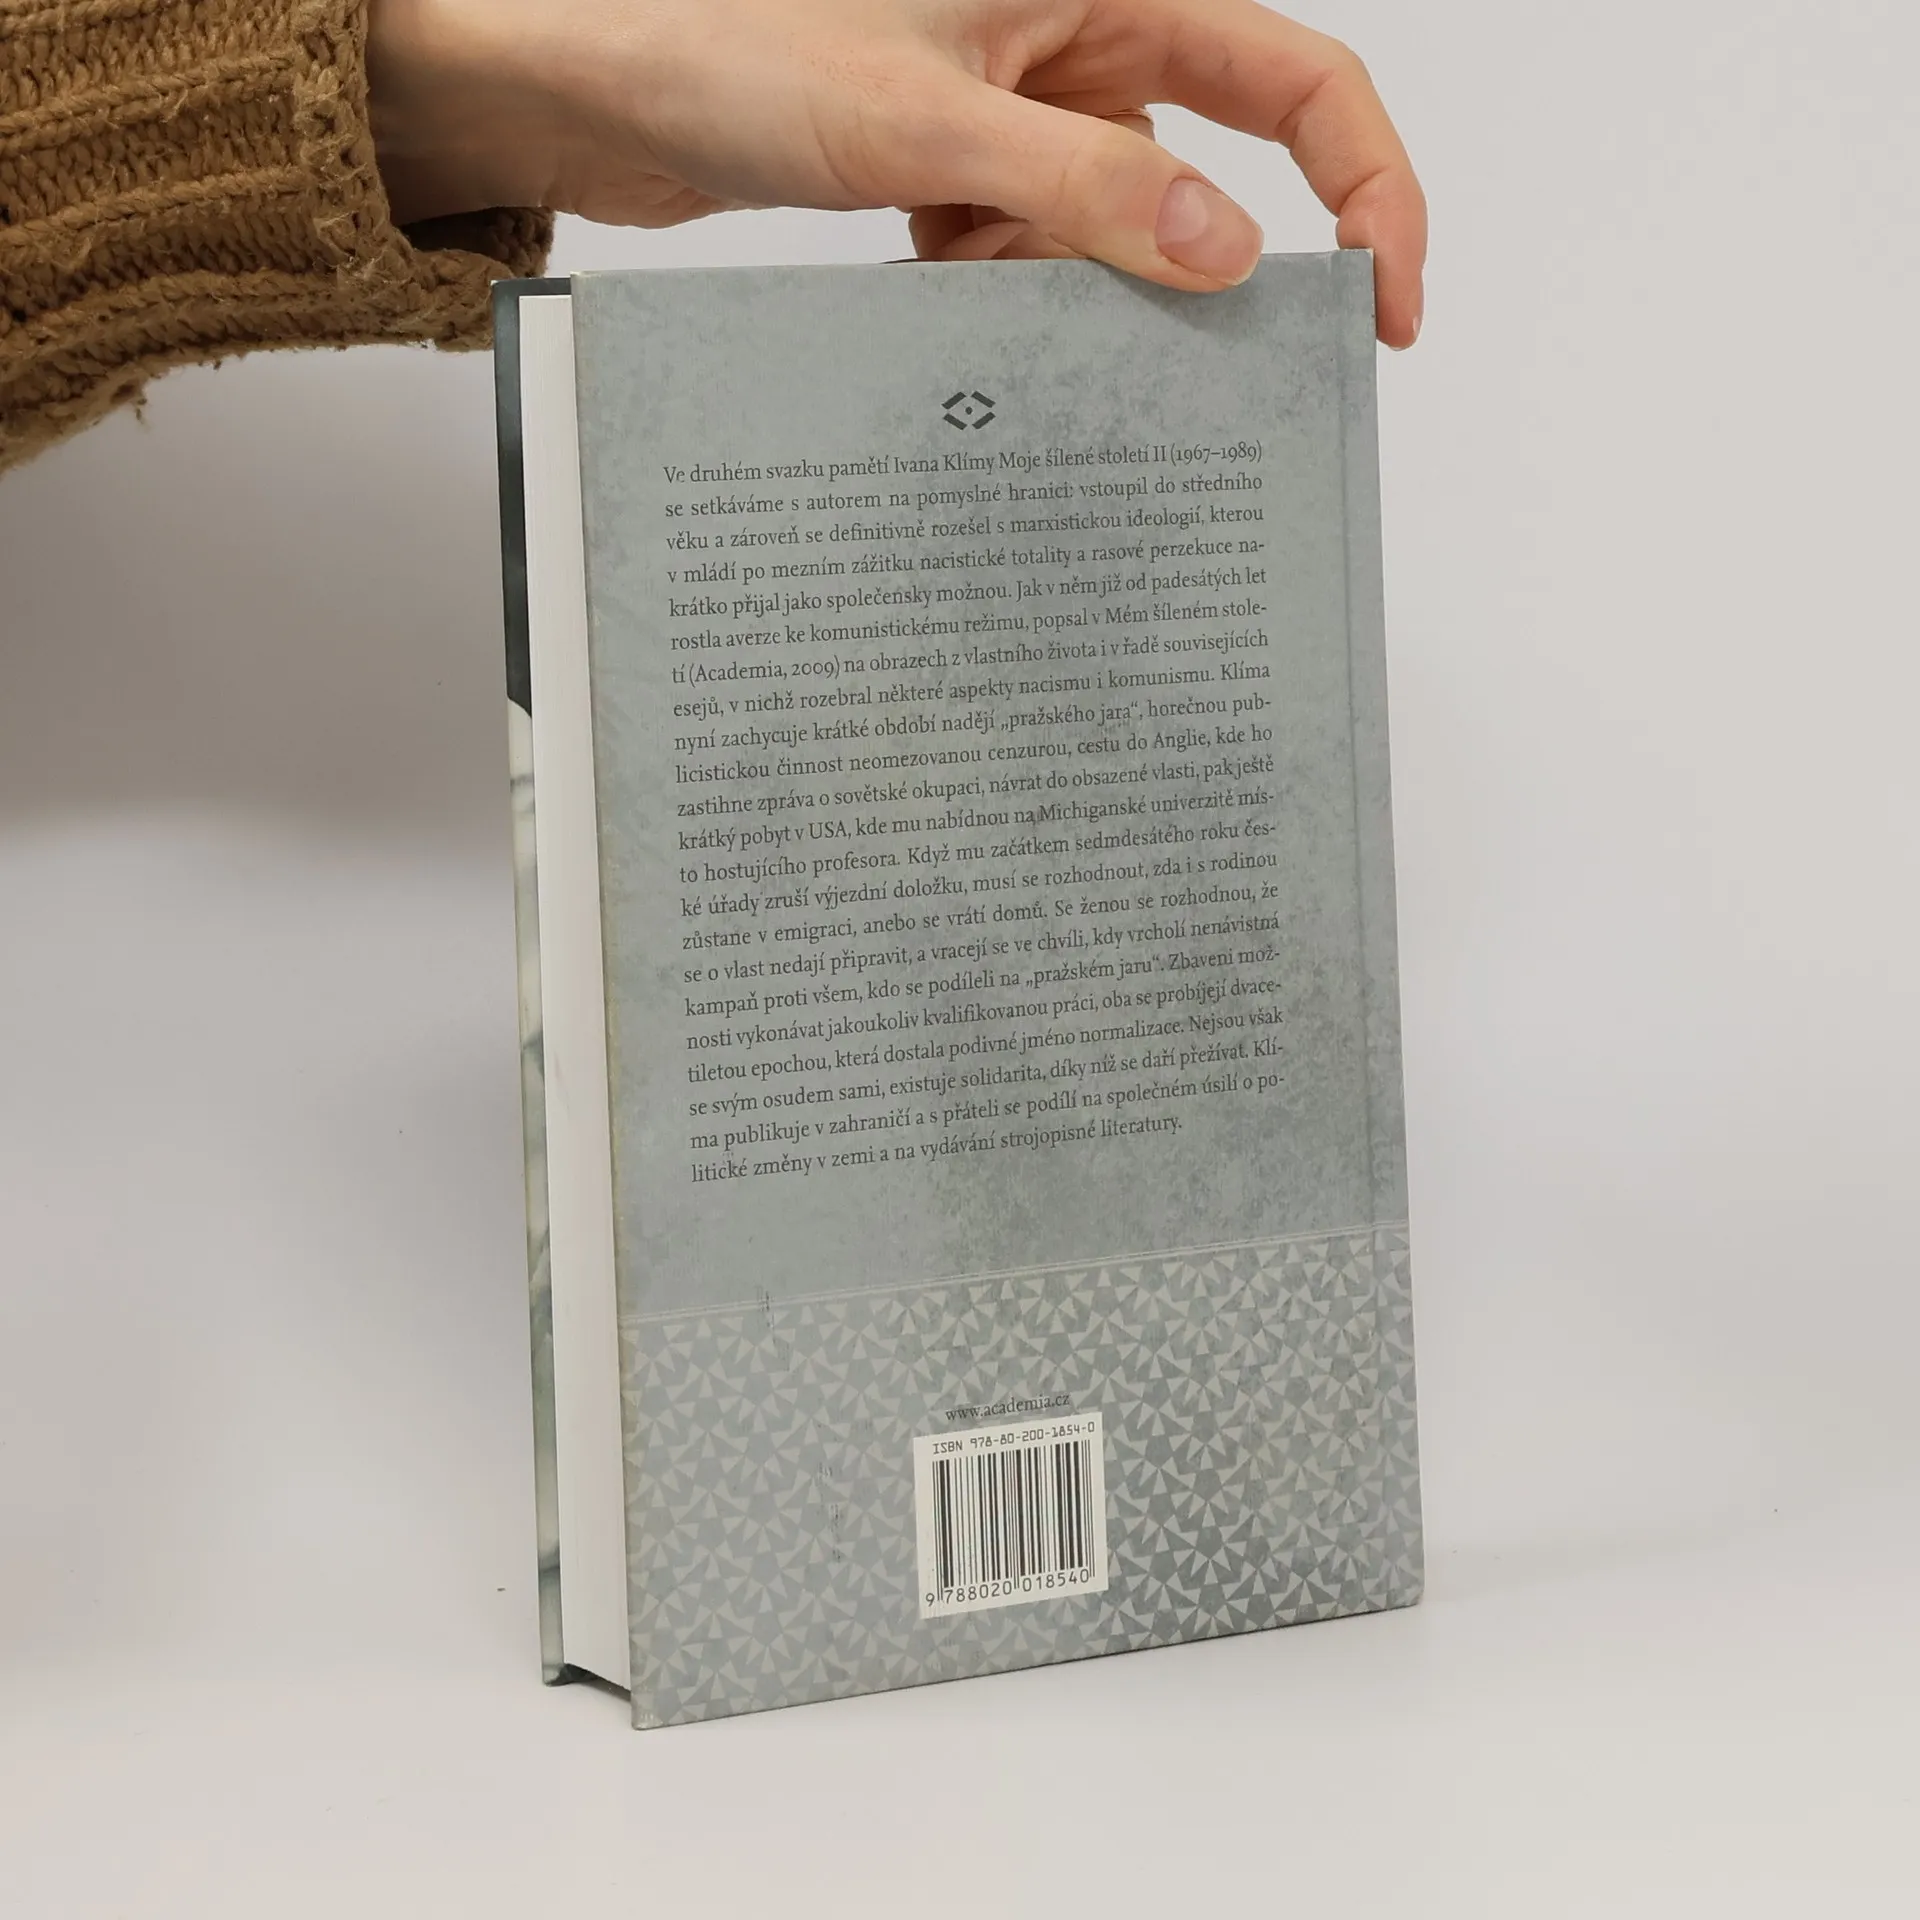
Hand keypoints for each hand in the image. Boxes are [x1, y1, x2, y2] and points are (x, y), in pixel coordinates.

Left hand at [368, 0, 1425, 345]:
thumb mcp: (924, 124)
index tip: (1383, 306)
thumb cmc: (725, 44)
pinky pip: (1022, 255)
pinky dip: (991, 297)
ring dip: (1057, 293)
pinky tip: (924, 290)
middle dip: (1182, 272)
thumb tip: (1227, 254)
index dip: (1368, 187)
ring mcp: (1012, 112)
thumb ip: (1082, 189)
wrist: (587, 83)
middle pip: (1203, 168)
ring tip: (963, 290)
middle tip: (1171, 374)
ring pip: (1103, 233)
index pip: (1297, 79)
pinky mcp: (954, 170)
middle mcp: (1073, 41)